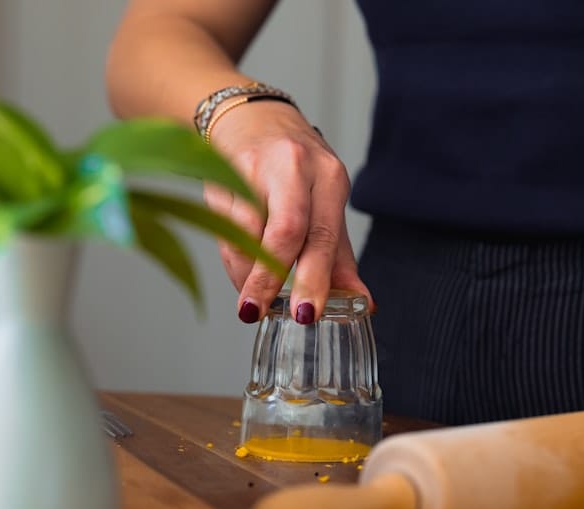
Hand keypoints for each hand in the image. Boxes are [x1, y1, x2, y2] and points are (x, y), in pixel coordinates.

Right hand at [202, 102, 372, 323]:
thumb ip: (339, 258)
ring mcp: (254, 167)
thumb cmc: (294, 171)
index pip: (323, 234)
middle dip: (271, 279)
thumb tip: (362, 304)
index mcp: (329, 176)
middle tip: (260, 313)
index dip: (314, 278)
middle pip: (285, 230)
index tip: (306, 313)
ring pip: (247, 233)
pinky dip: (233, 260)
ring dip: (247, 274)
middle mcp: (295, 166)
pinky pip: (224, 228)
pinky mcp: (221, 173)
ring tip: (252, 298)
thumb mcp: (325, 205)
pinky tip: (241, 272)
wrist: (252, 120)